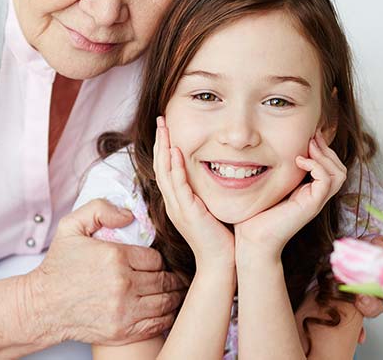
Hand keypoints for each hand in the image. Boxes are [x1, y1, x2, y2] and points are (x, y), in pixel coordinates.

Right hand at [25, 199, 184, 345]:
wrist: (41, 307)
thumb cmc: (57, 268)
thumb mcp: (71, 227)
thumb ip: (100, 209)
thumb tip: (129, 214)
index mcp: (116, 257)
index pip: (156, 258)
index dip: (160, 260)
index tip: (157, 263)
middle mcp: (123, 284)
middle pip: (164, 280)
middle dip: (172, 278)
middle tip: (178, 276)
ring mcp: (123, 310)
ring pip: (165, 301)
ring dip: (174, 296)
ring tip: (177, 291)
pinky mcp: (122, 331)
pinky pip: (157, 323)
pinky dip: (166, 316)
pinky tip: (166, 310)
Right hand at [153, 116, 234, 268]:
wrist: (222, 263)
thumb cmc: (222, 237)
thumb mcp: (211, 207)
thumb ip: (208, 191)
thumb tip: (220, 170)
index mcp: (178, 201)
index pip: (166, 168)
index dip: (165, 146)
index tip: (167, 126)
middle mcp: (174, 203)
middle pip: (160, 166)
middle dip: (160, 141)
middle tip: (161, 118)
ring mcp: (178, 208)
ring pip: (165, 173)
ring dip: (164, 148)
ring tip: (164, 127)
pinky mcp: (188, 213)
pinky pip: (178, 186)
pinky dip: (175, 168)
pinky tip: (175, 152)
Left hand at [234, 134, 346, 256]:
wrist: (252, 241)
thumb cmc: (254, 217)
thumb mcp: (268, 187)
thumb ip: (276, 172)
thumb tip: (267, 151)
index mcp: (309, 192)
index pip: (330, 167)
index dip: (324, 149)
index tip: (311, 135)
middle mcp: (316, 197)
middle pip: (339, 168)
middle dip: (327, 149)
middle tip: (312, 137)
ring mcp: (315, 202)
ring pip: (338, 174)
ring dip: (325, 156)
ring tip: (308, 148)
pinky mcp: (311, 205)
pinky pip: (326, 181)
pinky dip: (317, 166)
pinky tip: (300, 161)